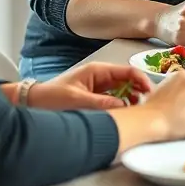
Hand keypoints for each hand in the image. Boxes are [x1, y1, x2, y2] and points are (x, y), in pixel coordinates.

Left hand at [27, 62, 152, 109]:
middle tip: (147, 105)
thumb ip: (102, 103)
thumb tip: (124, 107)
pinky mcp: (95, 98)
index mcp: (98, 71)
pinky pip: (114, 100)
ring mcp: (98, 87)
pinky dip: (121, 106)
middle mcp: (100, 77)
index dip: (142, 80)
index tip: (151, 93)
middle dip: (139, 91)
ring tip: (136, 112)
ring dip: (131, 100)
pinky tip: (124, 115)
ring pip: (123, 91)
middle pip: (128, 81)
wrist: (33, 103)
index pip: (127, 71)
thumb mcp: (78, 100)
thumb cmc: (52, 97)